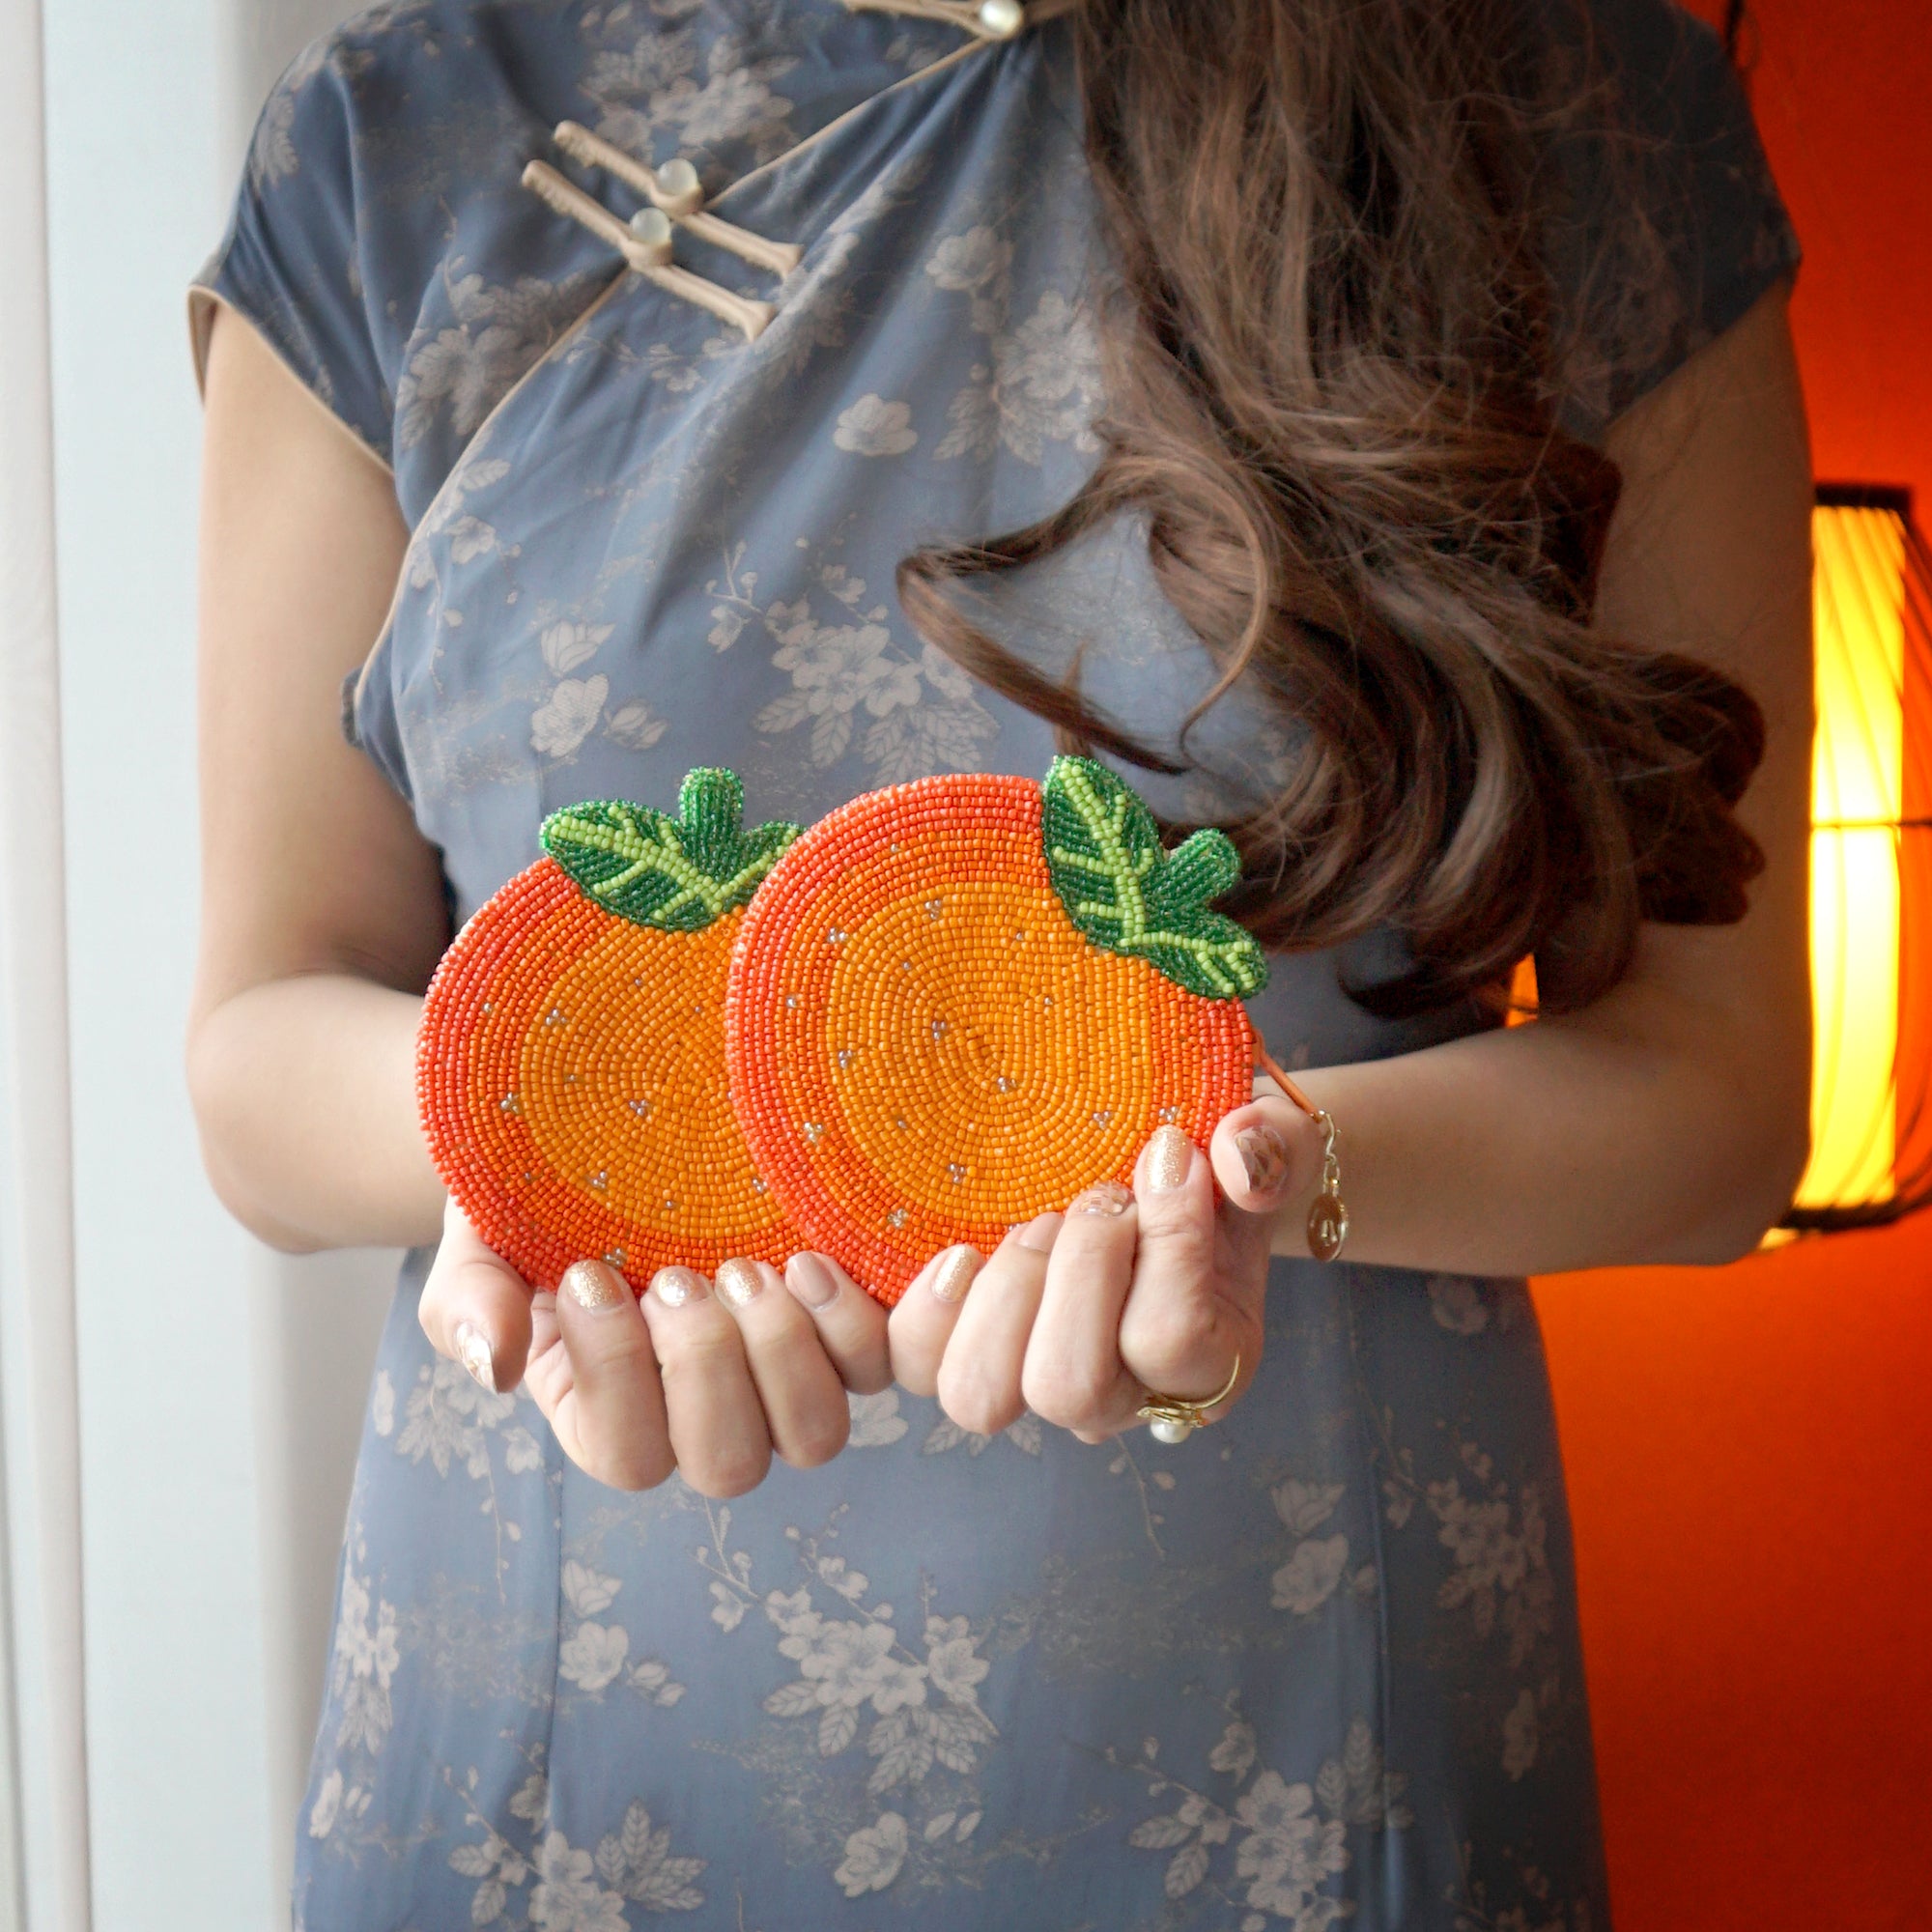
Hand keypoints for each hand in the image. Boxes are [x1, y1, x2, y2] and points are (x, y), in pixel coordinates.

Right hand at [417, 1199, 891, 1495]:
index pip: (626, 1453)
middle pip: (729, 1464)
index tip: (593, 1277)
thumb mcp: (479, 1240)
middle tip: (680, 1275)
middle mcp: (703, 1417)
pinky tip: (815, 1260)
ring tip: (749, 1267)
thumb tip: (490, 1366)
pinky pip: (880, 1367)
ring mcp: (780, 1379)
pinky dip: (859, 1324)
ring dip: (782, 1352)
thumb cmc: (539, 1199)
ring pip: (814, 1435)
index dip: (618, 1377)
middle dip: (705, 1367)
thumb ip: (465, 1301)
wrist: (615, 1133)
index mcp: (608, 1415)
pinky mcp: (841, 1330)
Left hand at [886, 1085, 1319, 1443]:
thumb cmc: (1222, 1164)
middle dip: (1074, 1272)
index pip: (1169, 1339)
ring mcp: (1038, 1379)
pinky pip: (916, 1363)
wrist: (1173, 1164)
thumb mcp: (1271, 1145)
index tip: (1167, 1155)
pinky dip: (929, 1307)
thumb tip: (1236, 1155)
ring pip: (981, 1394)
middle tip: (1097, 1200)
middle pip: (1067, 1389)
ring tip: (1038, 1225)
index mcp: (1209, 1360)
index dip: (1164, 1243)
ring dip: (1004, 1292)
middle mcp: (1122, 1394)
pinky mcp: (973, 1350)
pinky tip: (959, 1249)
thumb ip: (1271, 1150)